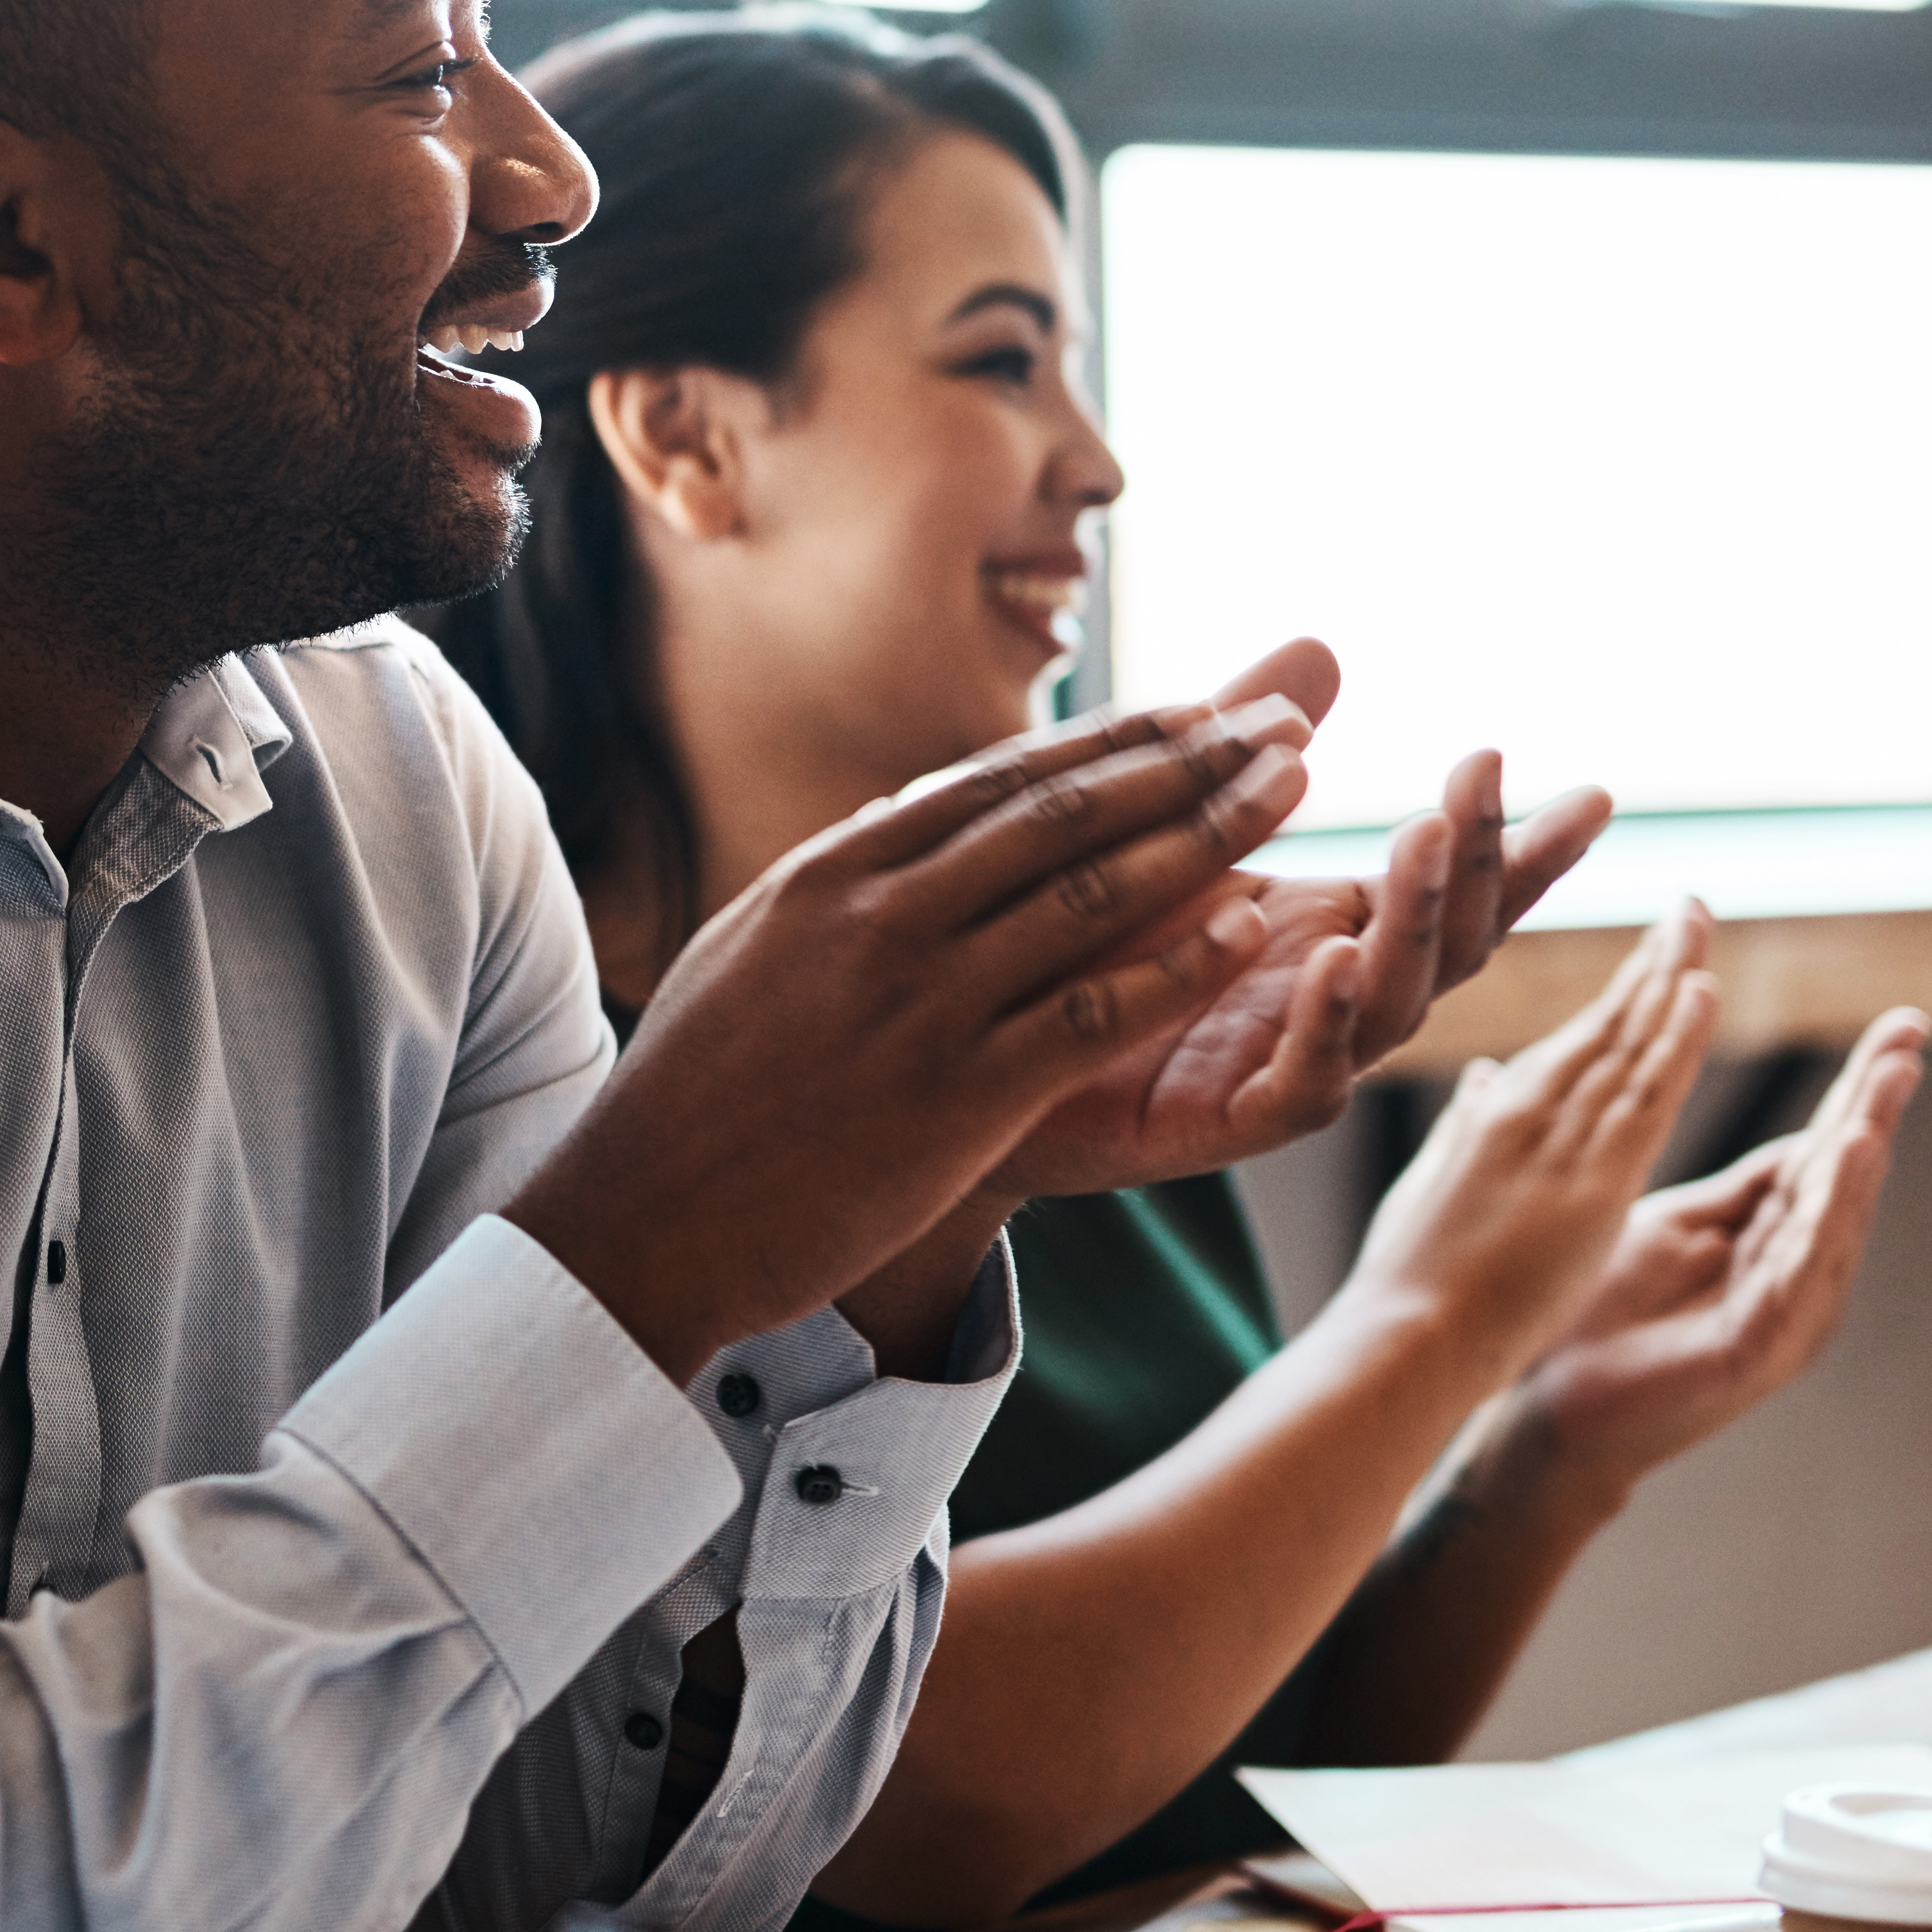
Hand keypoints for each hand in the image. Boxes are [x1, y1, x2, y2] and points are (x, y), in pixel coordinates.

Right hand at [509, 693, 1316, 1381]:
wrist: (640, 1221)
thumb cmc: (693, 1097)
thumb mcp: (752, 952)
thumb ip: (839, 887)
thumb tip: (898, 823)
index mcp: (830, 873)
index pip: (997, 782)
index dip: (1112, 740)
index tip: (1200, 710)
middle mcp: (878, 915)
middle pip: (1061, 816)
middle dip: (1185, 762)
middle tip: (1283, 724)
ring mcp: (917, 1002)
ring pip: (1091, 895)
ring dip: (1206, 833)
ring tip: (1291, 792)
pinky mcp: (954, 1095)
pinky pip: (1090, 1012)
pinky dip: (1176, 963)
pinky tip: (1249, 926)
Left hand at [982, 641, 1612, 1198]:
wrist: (975, 1061)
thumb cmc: (1079, 942)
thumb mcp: (1167, 823)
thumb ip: (1244, 746)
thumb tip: (1323, 646)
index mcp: (1332, 931)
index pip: (1456, 891)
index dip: (1526, 851)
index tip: (1590, 792)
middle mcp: (1328, 1002)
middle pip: (1451, 943)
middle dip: (1484, 861)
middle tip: (1484, 770)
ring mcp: (1288, 1064)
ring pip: (1394, 1006)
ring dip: (1418, 917)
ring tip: (1430, 831)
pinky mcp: (1223, 1122)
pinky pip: (1302, 1081)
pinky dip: (1326, 1019)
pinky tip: (1334, 950)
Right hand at [1336, 901, 1721, 1375]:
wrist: (1410, 1339)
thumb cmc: (1412, 1279)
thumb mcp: (1434, 1185)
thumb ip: (1465, 1126)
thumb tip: (1481, 1078)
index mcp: (1497, 1116)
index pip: (1577, 1039)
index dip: (1623, 989)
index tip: (1657, 946)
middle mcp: (1529, 1114)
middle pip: (1607, 1026)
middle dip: (1652, 962)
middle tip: (1690, 907)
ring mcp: (1560, 1144)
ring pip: (1629, 1049)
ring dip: (1670, 982)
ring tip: (1699, 925)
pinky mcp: (1590, 1183)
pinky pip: (1644, 1099)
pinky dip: (1675, 1041)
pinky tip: (1698, 990)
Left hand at [1499, 1008, 1929, 1501]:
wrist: (1553, 1405)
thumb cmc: (1609, 1314)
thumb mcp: (1678, 1228)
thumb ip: (1739, 1192)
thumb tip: (1801, 1135)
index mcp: (1773, 1237)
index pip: (1825, 1150)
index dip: (1860, 1090)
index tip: (1901, 1028)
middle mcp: (1795, 1274)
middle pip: (1845, 1178)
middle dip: (1875, 1106)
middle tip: (1907, 1038)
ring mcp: (1784, 1316)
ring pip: (1833, 1224)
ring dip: (1857, 1159)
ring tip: (1878, 1095)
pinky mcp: (1760, 1350)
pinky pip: (1799, 1279)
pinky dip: (1823, 1225)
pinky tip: (1840, 1174)